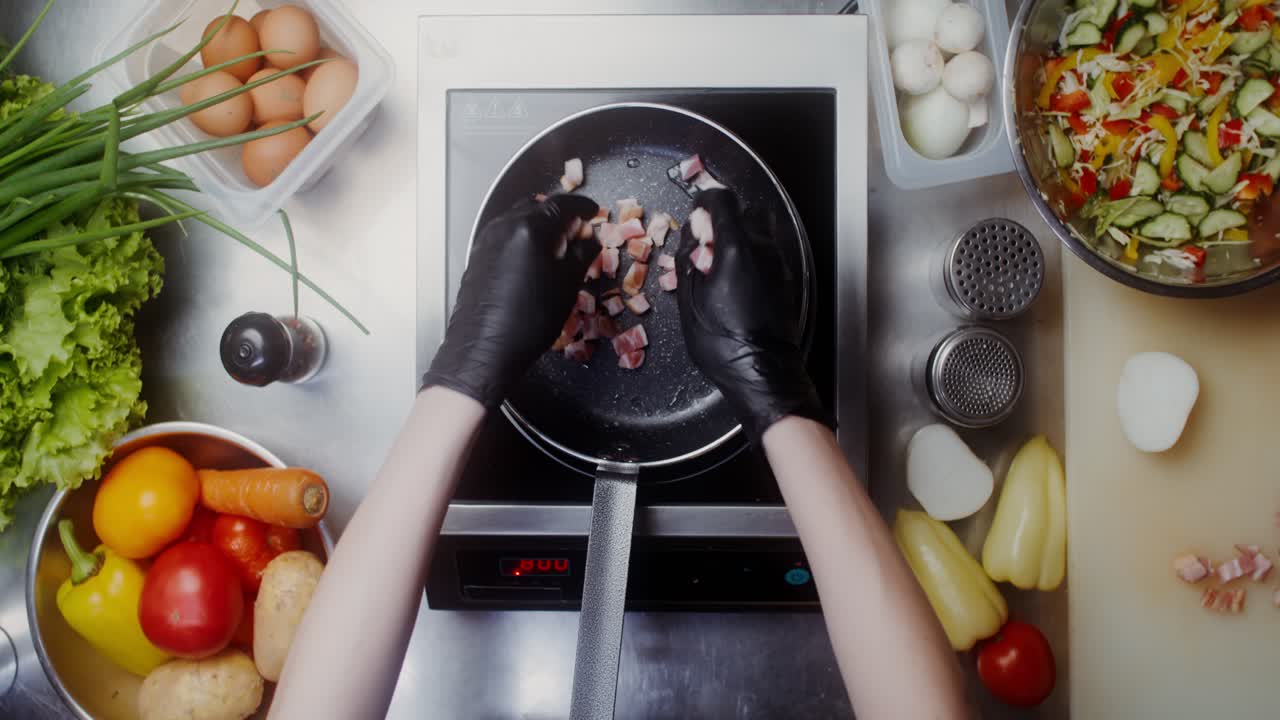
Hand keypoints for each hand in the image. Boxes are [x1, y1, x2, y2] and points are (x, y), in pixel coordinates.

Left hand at [423, 195, 599, 407]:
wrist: (484, 350)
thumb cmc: (531, 318)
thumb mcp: (567, 285)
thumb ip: (582, 254)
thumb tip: (589, 239)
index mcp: (529, 228)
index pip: (561, 204)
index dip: (581, 206)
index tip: (592, 211)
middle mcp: (503, 227)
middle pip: (535, 207)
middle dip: (558, 214)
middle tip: (575, 230)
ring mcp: (485, 242)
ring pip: (517, 220)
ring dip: (538, 226)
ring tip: (555, 246)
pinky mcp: (476, 259)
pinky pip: (504, 237)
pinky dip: (522, 240)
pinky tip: (531, 261)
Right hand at [675, 189, 829, 441]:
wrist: (764, 375)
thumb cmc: (722, 342)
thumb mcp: (689, 300)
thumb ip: (689, 259)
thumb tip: (692, 236)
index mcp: (735, 248)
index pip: (722, 200)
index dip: (705, 202)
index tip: (695, 217)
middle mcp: (763, 249)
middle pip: (747, 212)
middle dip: (727, 220)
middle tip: (708, 244)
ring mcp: (779, 265)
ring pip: (761, 234)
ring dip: (740, 240)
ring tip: (720, 267)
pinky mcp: (787, 282)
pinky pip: (768, 256)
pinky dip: (752, 259)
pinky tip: (737, 284)